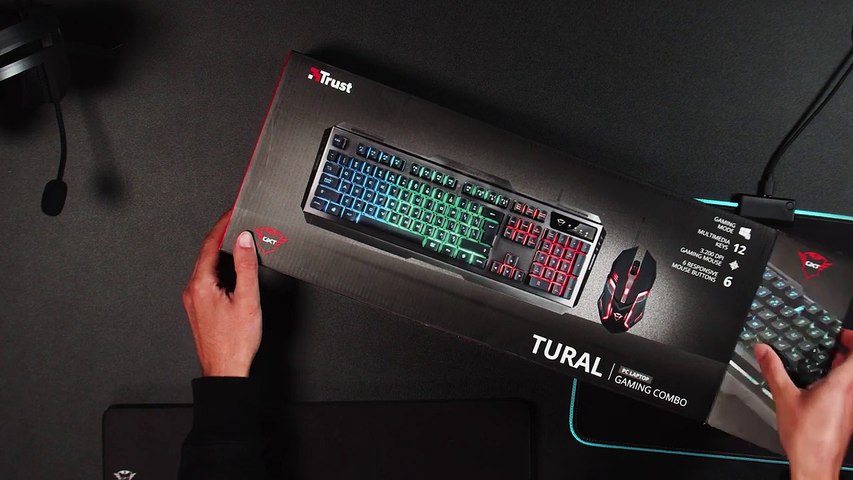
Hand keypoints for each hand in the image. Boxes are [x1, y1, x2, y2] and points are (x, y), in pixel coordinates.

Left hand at [182, 209, 261, 376]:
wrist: (225, 370)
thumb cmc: (235, 341)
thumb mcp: (247, 299)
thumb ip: (246, 266)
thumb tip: (244, 240)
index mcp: (201, 284)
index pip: (210, 244)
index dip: (223, 224)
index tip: (232, 211)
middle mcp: (193, 290)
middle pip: (207, 253)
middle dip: (224, 237)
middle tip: (239, 224)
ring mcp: (194, 300)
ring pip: (208, 267)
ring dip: (224, 254)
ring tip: (241, 246)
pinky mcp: (199, 308)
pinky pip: (209, 279)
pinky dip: (222, 269)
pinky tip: (235, 273)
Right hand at [756, 331, 852, 479]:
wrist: (815, 465)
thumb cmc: (807, 437)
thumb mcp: (784, 397)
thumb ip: (774, 370)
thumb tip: (764, 351)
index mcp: (841, 386)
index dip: (852, 340)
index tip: (840, 336)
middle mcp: (852, 395)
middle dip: (845, 353)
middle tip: (829, 346)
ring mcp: (852, 407)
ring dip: (842, 370)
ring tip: (822, 365)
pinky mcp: (848, 417)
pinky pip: (848, 394)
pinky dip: (838, 385)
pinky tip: (817, 389)